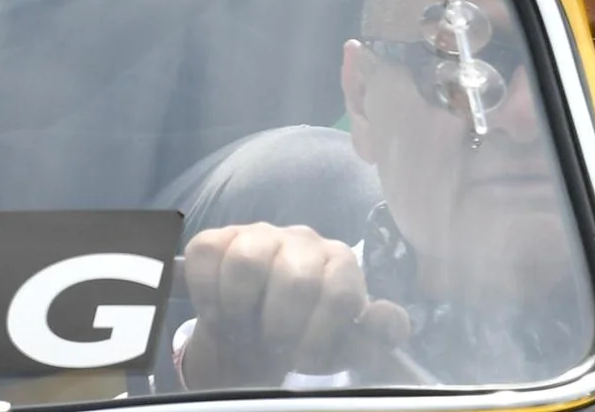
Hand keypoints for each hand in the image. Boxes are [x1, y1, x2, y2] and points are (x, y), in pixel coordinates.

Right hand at [178, 223, 413, 387]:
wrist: (252, 341)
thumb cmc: (303, 341)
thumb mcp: (342, 349)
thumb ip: (374, 337)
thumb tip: (387, 318)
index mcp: (340, 264)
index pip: (341, 295)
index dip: (319, 338)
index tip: (302, 360)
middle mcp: (303, 241)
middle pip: (297, 280)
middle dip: (281, 328)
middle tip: (272, 346)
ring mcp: (259, 234)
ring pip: (247, 263)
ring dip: (242, 312)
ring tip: (244, 330)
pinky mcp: (218, 238)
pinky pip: (207, 255)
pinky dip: (208, 295)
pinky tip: (219, 313)